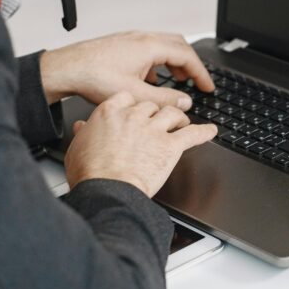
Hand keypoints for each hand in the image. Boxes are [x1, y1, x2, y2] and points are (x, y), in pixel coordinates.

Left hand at [39, 31, 214, 109]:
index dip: (201, 73)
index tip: (208, 86)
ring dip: (174, 63)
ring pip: (163, 46)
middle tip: (197, 82)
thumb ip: (164, 99)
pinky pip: (148, 49)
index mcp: (150, 46)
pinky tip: (150, 80)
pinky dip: (158, 63)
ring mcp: (131, 39)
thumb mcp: (135, 95)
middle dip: (191, 64)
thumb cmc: (93, 77)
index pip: (187, 56)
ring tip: (178, 80)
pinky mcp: (121, 45)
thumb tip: (184, 101)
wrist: (66, 69)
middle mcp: (142, 38)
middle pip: (178, 45)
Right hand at [64, 92, 217, 196]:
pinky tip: (211, 131)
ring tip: (180, 123)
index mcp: (110, 112)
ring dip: (178, 118)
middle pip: (151, 105)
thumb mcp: (77, 148)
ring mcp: (154, 129)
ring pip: (172, 113)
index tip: (135, 111)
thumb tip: (82, 128)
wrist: (107, 190)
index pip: (127, 98)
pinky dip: (204, 132)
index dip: (134, 105)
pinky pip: (192, 134)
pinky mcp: (170, 146)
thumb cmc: (90, 173)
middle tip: (158, 122)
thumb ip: (83, 134)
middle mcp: (134, 117)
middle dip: (156, 113)